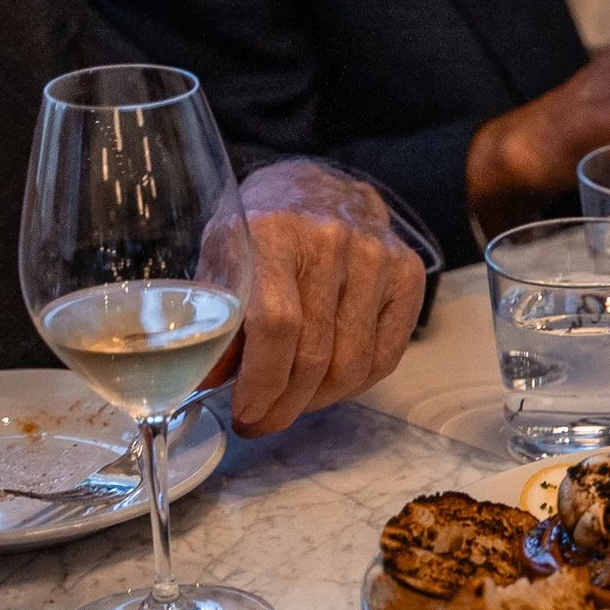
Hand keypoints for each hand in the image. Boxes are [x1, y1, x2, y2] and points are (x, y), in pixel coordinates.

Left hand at [228, 160, 426, 436]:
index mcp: (274, 232)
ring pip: (353, 363)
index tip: (245, 411)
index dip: (262, 381)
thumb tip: (200, 381)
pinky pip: (386, 356)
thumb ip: (216, 317)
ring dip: (318, 400)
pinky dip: (355, 385)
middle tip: (262, 422)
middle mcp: (332, 241)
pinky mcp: (409, 273)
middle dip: (285, 404)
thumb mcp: (224, 258)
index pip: (277, 325)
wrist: (321, 187)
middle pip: (316, 353)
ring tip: (291, 404)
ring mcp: (378, 257)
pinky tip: (327, 386)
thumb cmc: (263, 229)